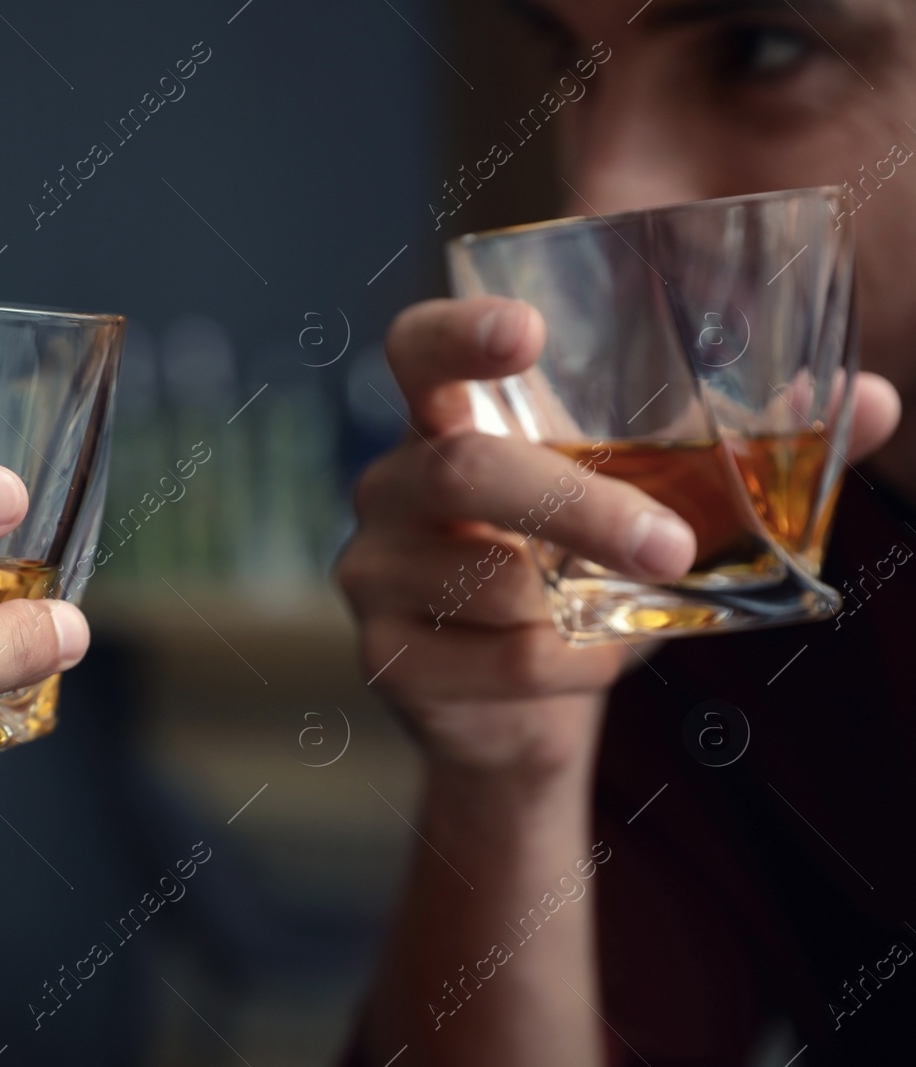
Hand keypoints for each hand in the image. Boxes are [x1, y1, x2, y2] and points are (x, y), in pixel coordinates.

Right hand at [337, 297, 898, 775]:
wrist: (521, 711)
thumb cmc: (585, 581)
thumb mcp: (655, 509)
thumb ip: (747, 454)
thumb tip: (874, 400)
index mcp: (450, 422)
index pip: (419, 350)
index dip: (460, 333)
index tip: (529, 328)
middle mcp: (393, 484)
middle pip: (461, 471)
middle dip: (578, 506)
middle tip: (674, 546)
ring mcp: (373, 570)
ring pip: (492, 580)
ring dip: (588, 606)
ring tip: (624, 613)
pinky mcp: (386, 654)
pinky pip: (499, 659)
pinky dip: (570, 668)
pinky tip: (584, 661)